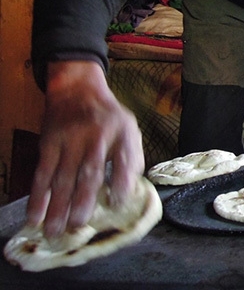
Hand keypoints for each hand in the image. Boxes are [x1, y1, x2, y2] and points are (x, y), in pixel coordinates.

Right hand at [26, 61, 143, 237]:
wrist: (78, 90)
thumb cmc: (108, 118)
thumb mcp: (129, 130)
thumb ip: (132, 158)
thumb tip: (129, 193)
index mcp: (123, 132)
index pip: (124, 159)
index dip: (122, 182)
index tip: (118, 203)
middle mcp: (97, 135)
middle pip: (89, 171)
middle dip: (82, 201)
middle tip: (78, 227)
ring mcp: (71, 138)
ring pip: (62, 176)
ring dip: (57, 207)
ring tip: (55, 231)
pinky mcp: (49, 142)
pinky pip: (42, 172)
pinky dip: (38, 196)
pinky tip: (35, 215)